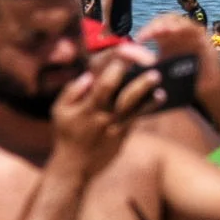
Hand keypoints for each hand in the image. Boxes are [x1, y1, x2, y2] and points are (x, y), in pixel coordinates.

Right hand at [50, 57, 162, 178]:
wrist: (74, 166)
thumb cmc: (66, 134)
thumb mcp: (59, 111)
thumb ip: (71, 91)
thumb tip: (88, 75)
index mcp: (88, 106)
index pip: (105, 83)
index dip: (118, 67)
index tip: (128, 52)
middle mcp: (104, 115)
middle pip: (125, 96)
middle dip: (140, 82)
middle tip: (154, 68)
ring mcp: (115, 126)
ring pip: (136, 108)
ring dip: (149, 95)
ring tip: (160, 83)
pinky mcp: (123, 134)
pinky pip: (138, 117)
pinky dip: (150, 106)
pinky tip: (160, 96)